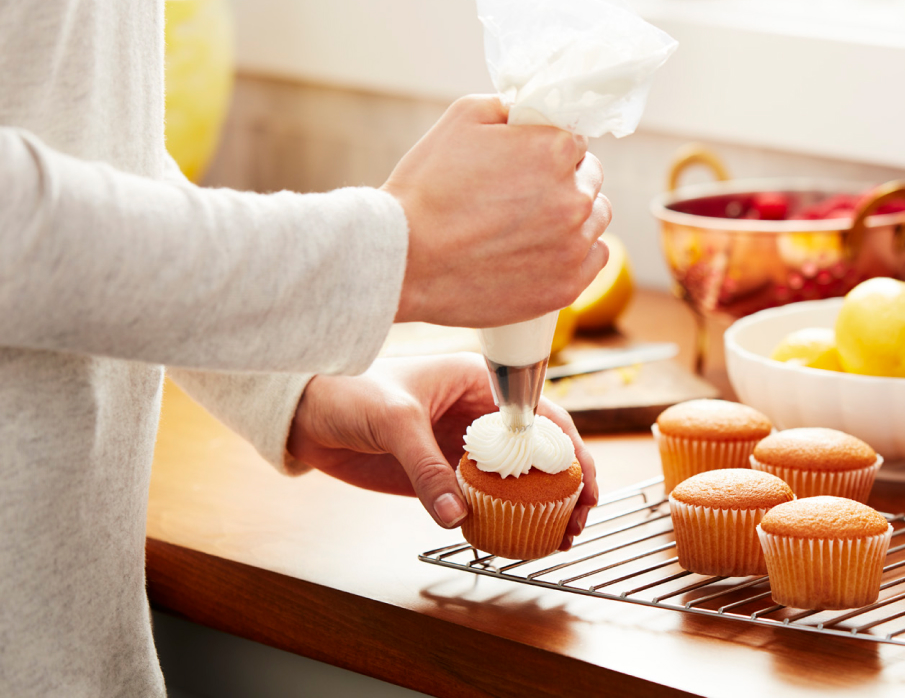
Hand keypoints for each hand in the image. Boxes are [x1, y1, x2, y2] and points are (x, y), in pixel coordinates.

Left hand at [287, 354, 598, 547]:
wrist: (302, 414)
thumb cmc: (347, 391)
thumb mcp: (393, 422)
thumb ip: (425, 466)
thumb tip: (455, 513)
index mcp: (478, 382)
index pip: (540, 415)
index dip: (571, 450)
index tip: (584, 483)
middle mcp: (479, 412)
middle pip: (538, 450)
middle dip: (566, 485)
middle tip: (579, 520)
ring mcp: (462, 445)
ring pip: (517, 478)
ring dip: (542, 506)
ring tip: (560, 537)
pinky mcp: (442, 473)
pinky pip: (483, 498)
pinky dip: (505, 518)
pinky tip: (518, 539)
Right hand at [381, 95, 612, 327]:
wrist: (404, 258)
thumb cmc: (427, 186)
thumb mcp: (463, 118)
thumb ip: (511, 107)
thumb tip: (535, 113)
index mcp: (555, 151)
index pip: (575, 142)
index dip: (549, 150)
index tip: (526, 164)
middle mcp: (575, 197)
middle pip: (589, 179)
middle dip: (565, 180)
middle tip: (525, 195)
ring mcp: (573, 245)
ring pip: (596, 219)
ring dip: (575, 216)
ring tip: (533, 224)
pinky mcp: (566, 285)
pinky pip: (596, 258)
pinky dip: (578, 252)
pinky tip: (549, 250)